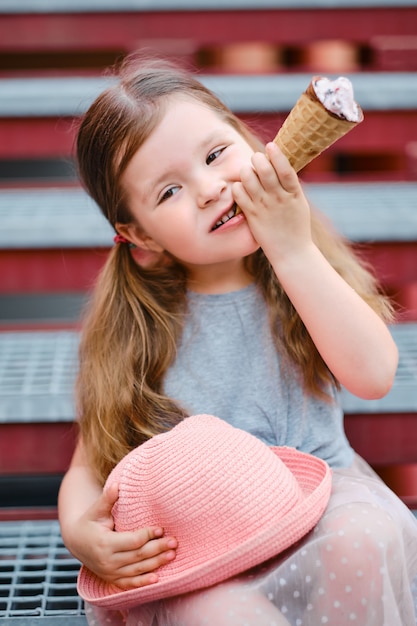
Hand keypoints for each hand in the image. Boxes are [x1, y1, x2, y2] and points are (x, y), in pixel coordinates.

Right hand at [69, 482, 177, 588]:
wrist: (75, 541)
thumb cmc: (89, 521)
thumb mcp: (96, 509)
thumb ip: (108, 498)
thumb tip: (117, 484)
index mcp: (104, 543)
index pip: (132, 541)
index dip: (148, 535)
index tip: (161, 528)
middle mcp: (107, 561)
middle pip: (138, 556)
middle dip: (157, 548)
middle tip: (174, 542)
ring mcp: (109, 572)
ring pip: (137, 569)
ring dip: (156, 563)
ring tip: (172, 555)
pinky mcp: (111, 579)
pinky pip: (129, 583)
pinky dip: (143, 582)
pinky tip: (156, 579)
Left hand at [232, 142, 312, 265]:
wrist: (292, 252)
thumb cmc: (296, 226)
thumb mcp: (299, 203)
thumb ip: (290, 186)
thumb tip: (279, 163)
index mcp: (293, 194)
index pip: (285, 170)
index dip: (277, 155)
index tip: (270, 145)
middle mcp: (278, 199)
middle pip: (264, 171)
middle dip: (258, 159)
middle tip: (257, 159)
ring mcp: (263, 207)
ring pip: (248, 179)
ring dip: (246, 171)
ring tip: (248, 172)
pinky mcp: (252, 215)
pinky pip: (239, 194)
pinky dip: (238, 186)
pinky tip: (242, 188)